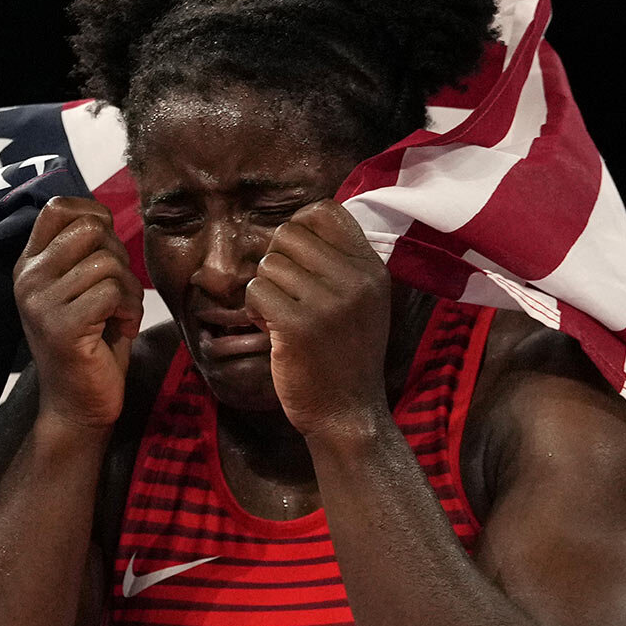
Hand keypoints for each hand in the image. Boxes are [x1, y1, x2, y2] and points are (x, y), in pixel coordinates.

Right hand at [13, 197, 143, 429]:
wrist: (77, 404)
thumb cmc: (90, 342)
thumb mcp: (80, 288)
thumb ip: (84, 252)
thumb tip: (102, 216)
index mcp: (30, 264)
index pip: (58, 207)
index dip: (95, 216)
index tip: (109, 248)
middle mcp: (28, 278)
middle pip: (90, 229)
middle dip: (119, 255)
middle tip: (118, 289)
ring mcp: (40, 302)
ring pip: (107, 262)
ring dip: (129, 289)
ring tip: (120, 314)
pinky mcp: (62, 326)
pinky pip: (112, 291)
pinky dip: (130, 309)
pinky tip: (121, 328)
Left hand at [244, 200, 392, 437]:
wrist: (347, 414)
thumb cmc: (346, 355)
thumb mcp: (363, 303)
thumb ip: (340, 263)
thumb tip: (296, 224)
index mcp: (372, 269)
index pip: (326, 211)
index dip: (299, 226)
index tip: (295, 257)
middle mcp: (355, 281)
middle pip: (290, 234)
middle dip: (277, 261)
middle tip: (285, 294)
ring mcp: (328, 303)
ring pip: (269, 263)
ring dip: (265, 288)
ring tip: (279, 315)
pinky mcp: (299, 326)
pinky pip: (257, 290)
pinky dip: (254, 308)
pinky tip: (268, 328)